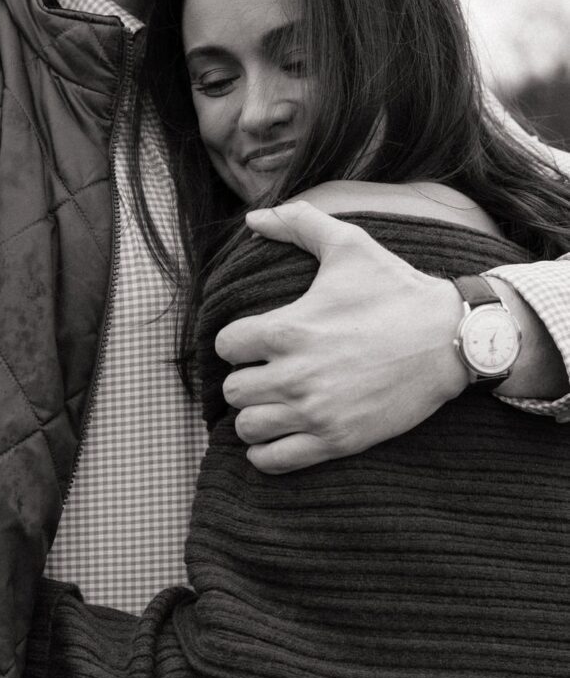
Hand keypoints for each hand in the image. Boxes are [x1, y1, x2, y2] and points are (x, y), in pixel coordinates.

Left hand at [215, 201, 467, 473]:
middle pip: (232, 390)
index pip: (224, 346)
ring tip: (271, 405)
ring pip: (248, 428)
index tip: (254, 343)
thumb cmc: (398, 289)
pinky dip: (266, 453)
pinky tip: (278, 436)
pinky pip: (274, 461)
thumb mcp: (349, 244)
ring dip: (254, 416)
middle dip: (244, 380)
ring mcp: (315, 411)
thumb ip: (298, 223)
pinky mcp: (336, 440)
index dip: (235, 343)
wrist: (452, 338)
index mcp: (289, 328)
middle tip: (265, 374)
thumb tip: (254, 216)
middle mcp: (295, 373)